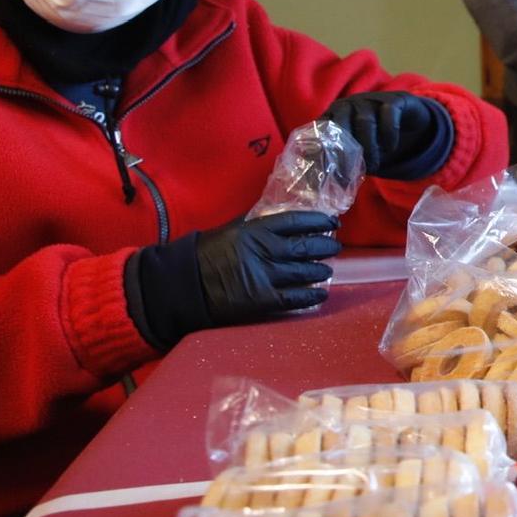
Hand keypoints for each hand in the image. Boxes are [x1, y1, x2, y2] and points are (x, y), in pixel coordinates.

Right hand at [132, 211, 338, 347]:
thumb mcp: (229, 230)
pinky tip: (321, 294)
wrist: (182, 285)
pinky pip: (295, 298)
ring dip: (320, 270)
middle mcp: (264, 251)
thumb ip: (254, 224)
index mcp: (255, 230)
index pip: (296, 222)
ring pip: (304, 272)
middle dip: (324, 247)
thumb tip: (275, 216)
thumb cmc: (202, 255)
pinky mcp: (262, 300)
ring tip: (327, 269)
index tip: (331, 222)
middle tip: (334, 247)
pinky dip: (311, 296)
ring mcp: (264, 276)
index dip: (318, 221)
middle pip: (305, 247)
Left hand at [322, 91, 449, 178]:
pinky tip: (390, 148)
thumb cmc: (376, 136)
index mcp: (334, 114)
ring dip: (369, 147)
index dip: (324, 150)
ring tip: (373, 164)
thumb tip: (334, 185)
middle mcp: (350, 104)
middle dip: (348, 151)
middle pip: (341, 124)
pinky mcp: (394, 100)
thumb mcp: (357, 147)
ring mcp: (371, 99)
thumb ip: (344, 158)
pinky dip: (389, 134)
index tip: (331, 171)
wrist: (407, 117)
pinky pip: (388, 115)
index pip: (322, 128)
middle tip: (354, 171)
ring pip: (365, 121)